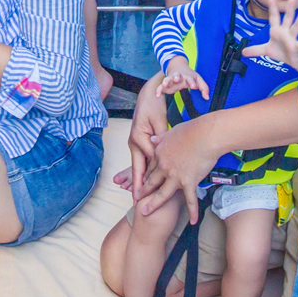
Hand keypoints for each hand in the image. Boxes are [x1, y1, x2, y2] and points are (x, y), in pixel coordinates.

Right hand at [127, 68, 184, 195]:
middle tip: (137, 203)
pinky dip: (143, 171)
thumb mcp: (159, 122)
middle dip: (137, 187)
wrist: (149, 93)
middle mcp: (134, 143)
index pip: (144, 164)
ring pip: (139, 166)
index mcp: (138, 139)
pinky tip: (144, 181)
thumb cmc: (154, 106)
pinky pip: (142, 159)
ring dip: (138, 181)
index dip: (146, 181)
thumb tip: (162, 157)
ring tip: (137, 197)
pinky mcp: (140, 141)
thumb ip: (161, 141)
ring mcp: (136, 143)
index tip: (146, 194)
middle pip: (137, 169)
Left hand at [135, 116, 220, 224]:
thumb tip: (152, 139)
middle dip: (142, 192)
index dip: (145, 176)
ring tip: (144, 212)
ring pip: (162, 195)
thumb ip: (160, 138)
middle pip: (151, 182)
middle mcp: (164, 167)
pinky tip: (193, 221)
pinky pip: (190, 200)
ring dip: (153, 204)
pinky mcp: (189, 182)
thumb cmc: (191, 130)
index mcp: (160, 154)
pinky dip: (192, 211)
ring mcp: (175, 176)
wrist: (205, 135)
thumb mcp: (171, 132)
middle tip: (136, 199)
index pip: (151, 168)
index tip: (142, 182)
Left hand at [240, 0, 297, 72]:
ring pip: (296, 27)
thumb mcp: (266, 50)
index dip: (272, 8)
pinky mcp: (297, 47)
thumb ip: (255, 50)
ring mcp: (292, 39)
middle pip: (287, 18)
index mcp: (277, 31)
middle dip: (289, 8)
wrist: (294, 60)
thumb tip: (242, 51)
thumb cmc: (281, 51)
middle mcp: (285, 32)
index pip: (274, 17)